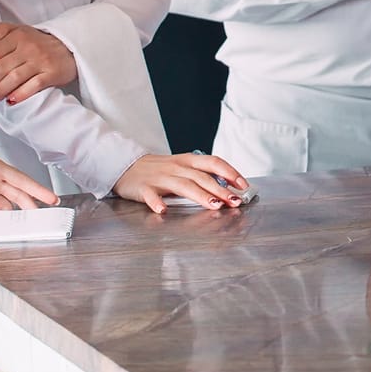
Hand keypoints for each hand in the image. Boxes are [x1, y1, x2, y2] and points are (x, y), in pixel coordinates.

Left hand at [0, 22, 77, 102]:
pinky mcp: (52, 74)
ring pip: (14, 78)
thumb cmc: (40, 42)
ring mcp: (42, 61)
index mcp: (19, 36)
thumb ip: (3, 30)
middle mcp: (30, 48)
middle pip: (1, 68)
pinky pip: (33, 86)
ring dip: (0, 90)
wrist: (70, 48)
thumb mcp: (22, 30)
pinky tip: (11, 100)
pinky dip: (20, 94)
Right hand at [113, 152, 250, 214]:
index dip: (230, 172)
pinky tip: (163, 211)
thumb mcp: (182, 167)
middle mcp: (176, 167)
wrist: (126, 166)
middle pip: (202, 177)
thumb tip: (228, 187)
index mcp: (188, 160)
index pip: (213, 163)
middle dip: (221, 190)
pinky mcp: (143, 188)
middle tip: (235, 202)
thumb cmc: (159, 169)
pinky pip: (151, 196)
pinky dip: (157, 203)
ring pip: (183, 185)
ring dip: (200, 196)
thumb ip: (201, 176)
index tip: (244, 185)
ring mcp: (160, 177)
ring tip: (214, 206)